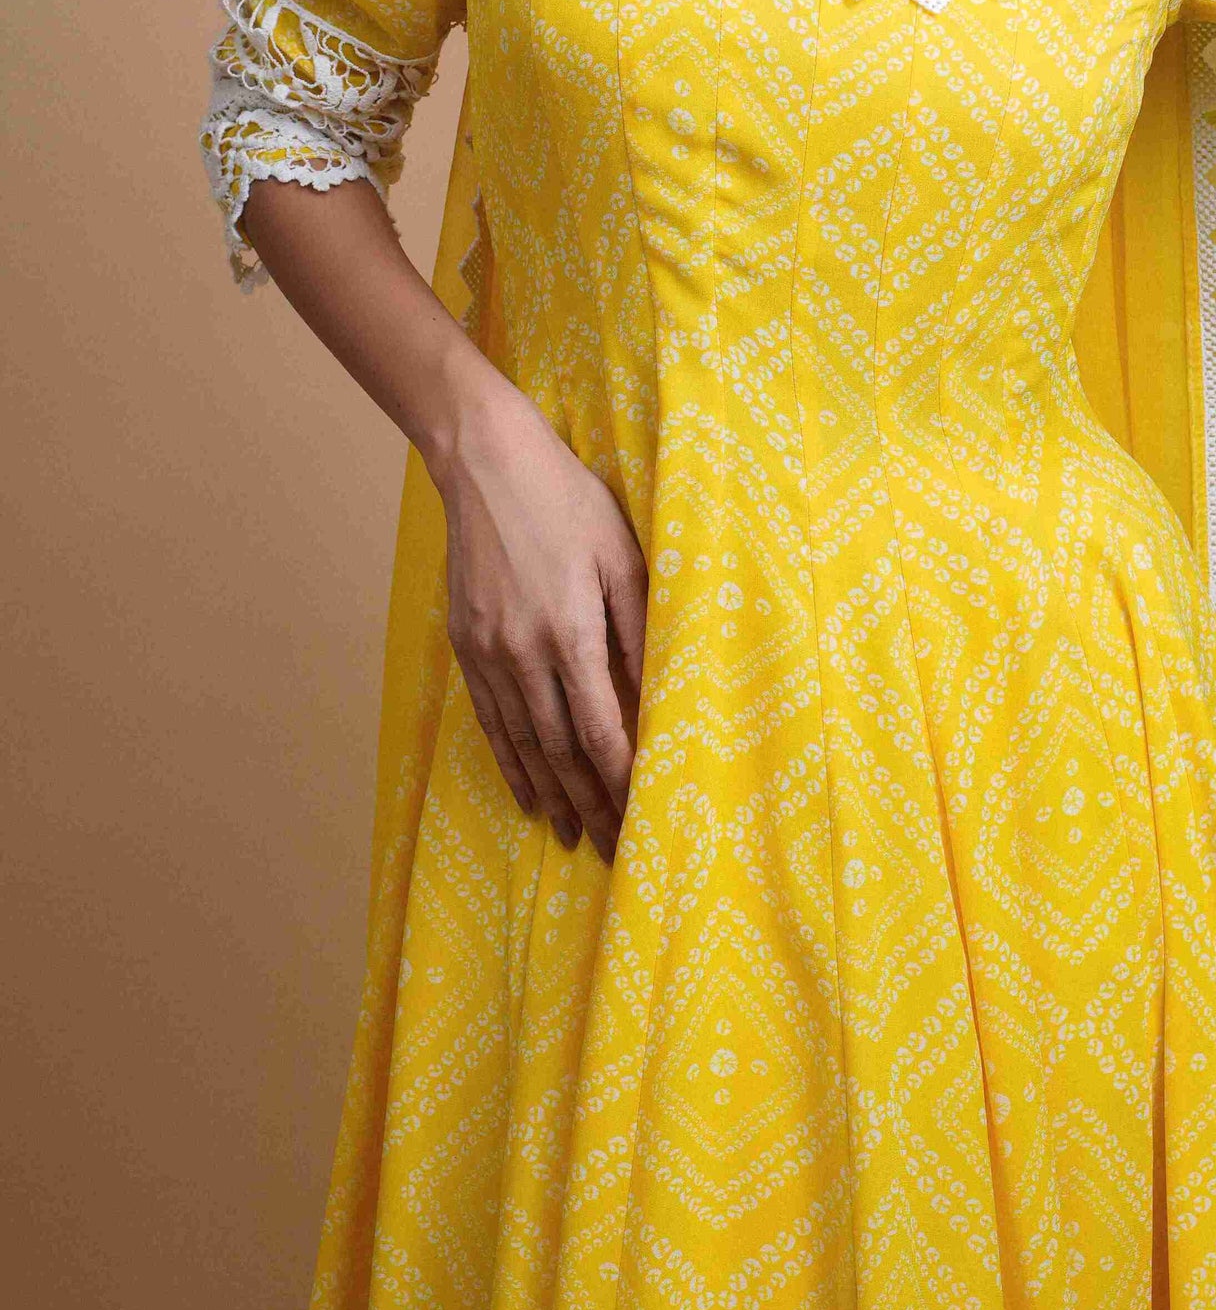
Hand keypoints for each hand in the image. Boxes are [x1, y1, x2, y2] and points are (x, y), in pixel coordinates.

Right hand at [439, 378, 647, 862]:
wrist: (487, 464)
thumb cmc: (568, 501)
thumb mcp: (621, 555)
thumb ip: (638, 627)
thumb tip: (655, 690)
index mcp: (570, 630)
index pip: (600, 728)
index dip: (621, 778)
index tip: (643, 812)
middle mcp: (523, 651)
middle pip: (560, 749)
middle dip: (590, 801)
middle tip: (614, 845)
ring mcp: (487, 650)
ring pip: (521, 742)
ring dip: (550, 793)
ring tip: (573, 833)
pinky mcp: (465, 643)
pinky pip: (489, 718)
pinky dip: (510, 760)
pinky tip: (527, 789)